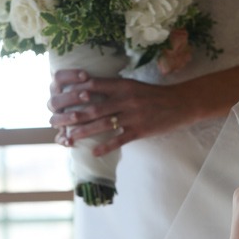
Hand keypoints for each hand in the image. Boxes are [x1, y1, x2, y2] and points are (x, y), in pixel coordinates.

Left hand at [48, 69, 200, 154]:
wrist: (180, 103)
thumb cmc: (154, 95)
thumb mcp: (133, 85)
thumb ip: (113, 87)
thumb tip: (88, 87)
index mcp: (122, 85)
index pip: (92, 85)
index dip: (74, 92)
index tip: (60, 98)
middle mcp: (125, 99)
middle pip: (93, 108)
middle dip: (73, 116)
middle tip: (58, 123)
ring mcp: (133, 115)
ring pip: (103, 125)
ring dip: (84, 132)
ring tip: (70, 138)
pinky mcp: (140, 130)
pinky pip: (119, 140)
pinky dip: (105, 147)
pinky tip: (94, 152)